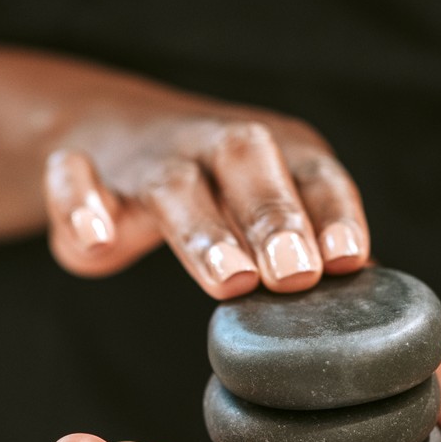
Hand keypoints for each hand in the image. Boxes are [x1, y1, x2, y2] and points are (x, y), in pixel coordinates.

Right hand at [44, 108, 370, 298]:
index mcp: (271, 151)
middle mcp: (210, 144)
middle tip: (295, 274)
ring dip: (204, 230)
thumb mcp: (261, 213)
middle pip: (247, 162)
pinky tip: (100, 239)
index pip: (313, 171)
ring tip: (230, 280)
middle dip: (275, 216)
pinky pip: (74, 179)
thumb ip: (304, 253)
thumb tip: (366, 309)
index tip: (348, 258)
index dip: (333, 211)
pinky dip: (83, 203)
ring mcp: (145, 157)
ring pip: (174, 183)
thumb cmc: (212, 193)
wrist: (105, 132)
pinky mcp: (80, 172)